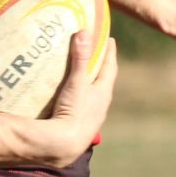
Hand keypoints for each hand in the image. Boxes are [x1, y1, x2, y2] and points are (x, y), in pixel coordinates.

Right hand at [42, 31, 117, 164]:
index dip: (109, 52)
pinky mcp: (81, 124)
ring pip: (94, 94)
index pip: (110, 67)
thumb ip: (80, 58)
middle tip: (97, 53)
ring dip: (90, 83)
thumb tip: (85, 32)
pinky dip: (80, 96)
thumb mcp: (76, 82)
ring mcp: (92, 115)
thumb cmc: (74, 112)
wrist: (65, 144)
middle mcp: (101, 104)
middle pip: (104, 80)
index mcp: (104, 92)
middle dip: (101, 66)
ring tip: (83, 73)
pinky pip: (84, 105)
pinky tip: (72, 97)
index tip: (110, 39)